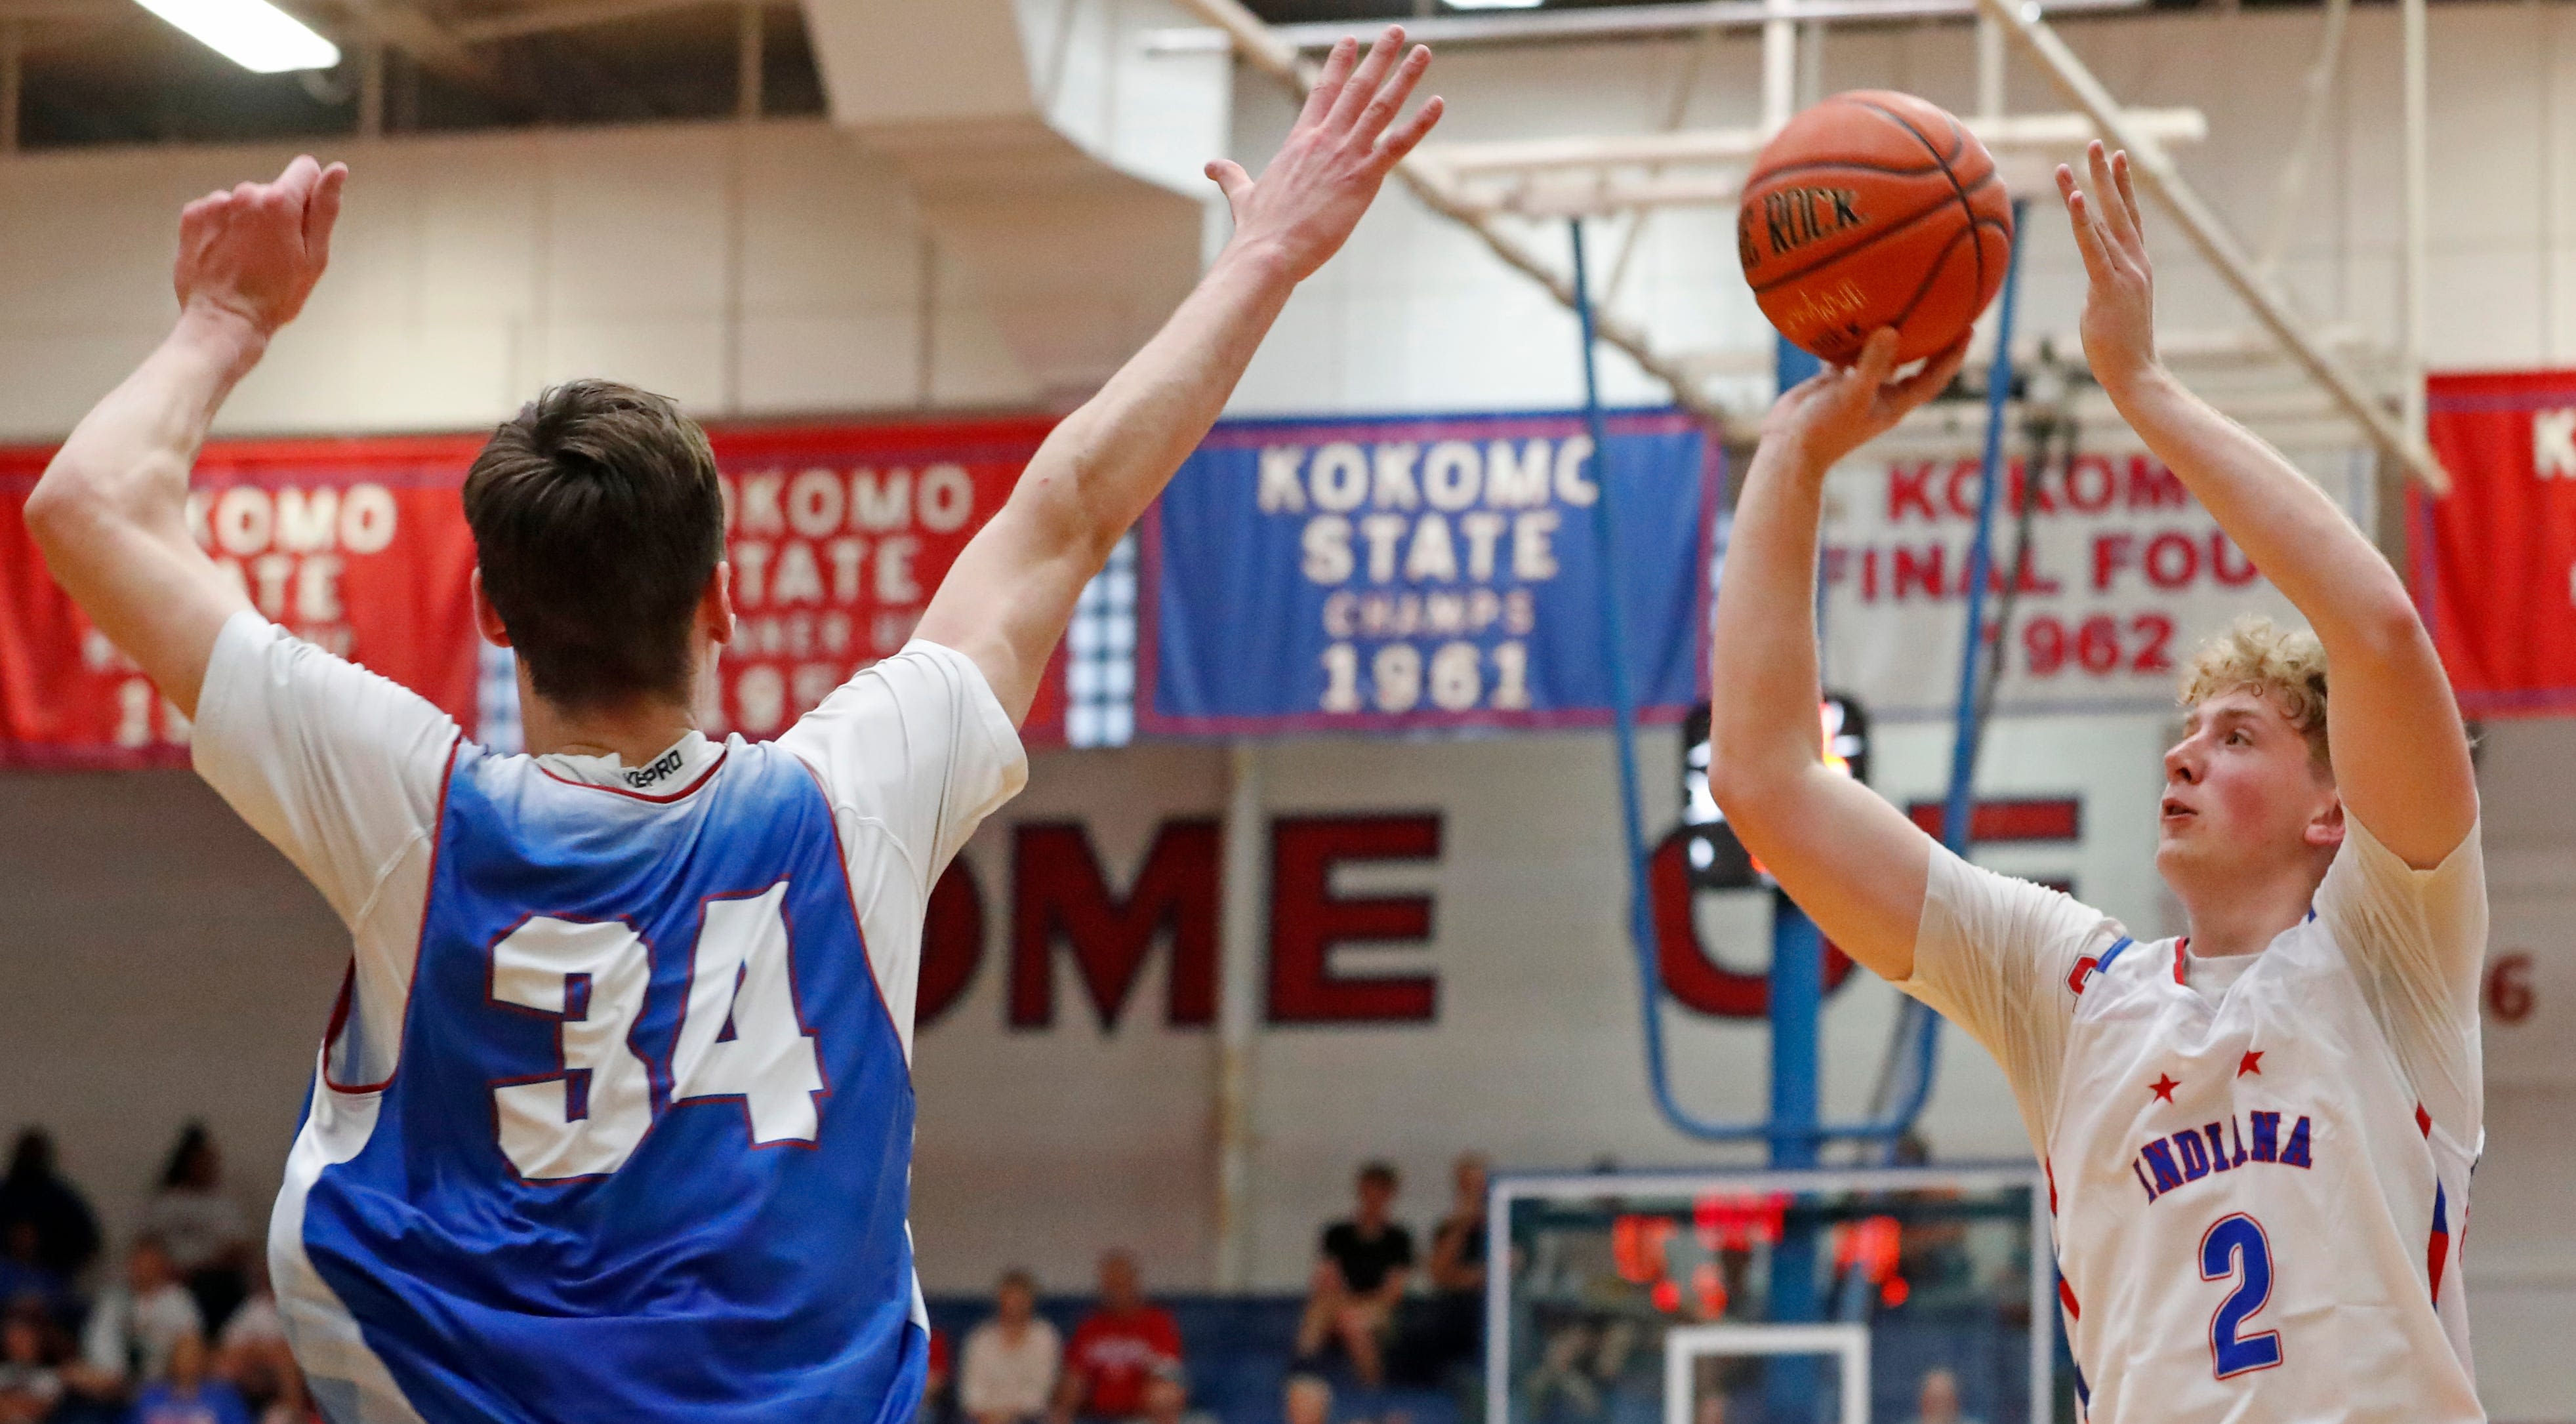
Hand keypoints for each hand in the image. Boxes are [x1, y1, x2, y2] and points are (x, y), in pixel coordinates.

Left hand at [174, 154, 346, 338]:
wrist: (224, 321)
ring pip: (244, 204)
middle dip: (278, 215)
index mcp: (281, 202)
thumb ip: (325, 209)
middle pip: (273, 191)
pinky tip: (226, 256)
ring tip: (247, 260)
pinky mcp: (193, 216)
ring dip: (249, 223)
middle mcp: (247, 194)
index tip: (304, 223)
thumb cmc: (276, 297)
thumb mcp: (314, 257)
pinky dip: (223, 229)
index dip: (310, 193)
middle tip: (275, 256)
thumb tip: (338, 170)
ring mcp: (216, 203)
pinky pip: (218, 211)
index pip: (305, 169)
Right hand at [1205, 27, 1442, 281]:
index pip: (1322, 91)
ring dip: (1404, 77)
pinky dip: (1420, 123)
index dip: (1338, 64)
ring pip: (1381, 106)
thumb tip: (1211, 166)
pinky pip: (1398, 145)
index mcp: (1299, 141)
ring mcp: (1345, 155)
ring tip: (1423, 52)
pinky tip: (1437, 102)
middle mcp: (1324, 140)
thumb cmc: (1257, 229)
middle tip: (1396, 32)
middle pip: (1356, 88)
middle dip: (1378, 57)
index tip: (1350, 41)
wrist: (1268, 252)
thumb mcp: (1242, 195)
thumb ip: (1231, 176)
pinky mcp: (1363, 178)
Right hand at [1761, 327, 1968, 469]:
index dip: (1953, 355)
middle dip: (1928, 339)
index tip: (1969, 328)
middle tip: (1942, 308)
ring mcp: (1856, 388)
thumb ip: (1872, 364)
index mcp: (1895, 403)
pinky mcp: (1833, 383)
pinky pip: (1846, 355)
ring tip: (1897, 303)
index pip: (1934, 377)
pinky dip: (1848, 338)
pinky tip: (1847, 315)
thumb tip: (1892, 330)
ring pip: (1878, 356)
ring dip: (1887, 334)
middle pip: (1913, 363)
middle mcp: (1880, 394)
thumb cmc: (1826, 430)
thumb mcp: (1853, 395)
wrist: (1789, 448)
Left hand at [2057, 141, 2158, 396]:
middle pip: (2120, 208)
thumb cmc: (2120, 345)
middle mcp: (2135, 262)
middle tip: (2095, 142)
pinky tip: (2073, 198)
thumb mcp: (2112, 306)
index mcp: (2137, 265)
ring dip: (2083, 191)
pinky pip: (2093, 248)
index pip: (2130, 216)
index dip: (2124, 185)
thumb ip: (2104, 285)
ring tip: (2067, 164)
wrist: (2136, 372)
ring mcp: (2125, 273)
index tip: (2119, 156)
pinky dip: (2082, 223)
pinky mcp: (2108, 287)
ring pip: (2101, 223)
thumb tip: (2094, 282)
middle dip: (2106, 174)